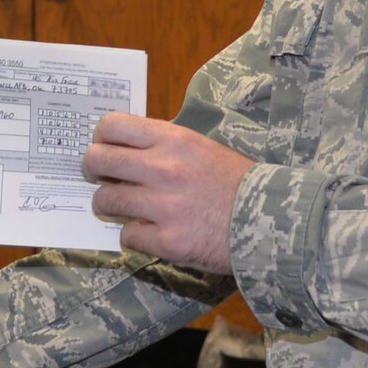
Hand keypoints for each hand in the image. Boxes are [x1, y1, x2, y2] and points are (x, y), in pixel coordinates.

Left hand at [82, 113, 254, 273]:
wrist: (274, 221)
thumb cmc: (236, 184)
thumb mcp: (201, 149)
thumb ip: (164, 147)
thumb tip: (125, 151)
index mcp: (173, 140)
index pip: (112, 126)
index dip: (100, 138)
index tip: (103, 148)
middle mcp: (164, 168)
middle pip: (98, 161)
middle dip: (92, 171)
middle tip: (100, 179)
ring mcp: (164, 206)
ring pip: (106, 201)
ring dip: (109, 206)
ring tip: (122, 209)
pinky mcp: (168, 241)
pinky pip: (127, 236)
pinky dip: (133, 237)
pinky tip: (147, 234)